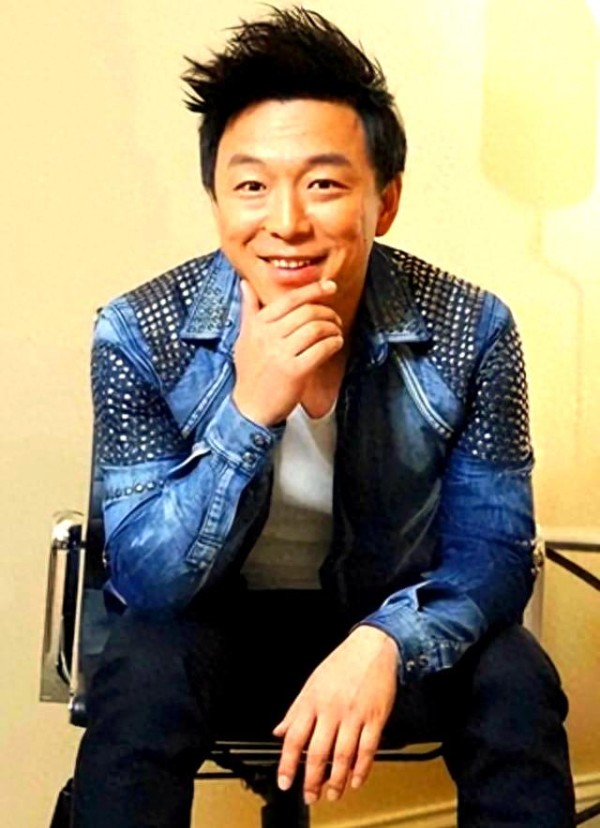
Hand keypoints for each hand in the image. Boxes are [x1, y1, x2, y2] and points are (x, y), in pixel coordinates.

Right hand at [232, 278, 343, 426]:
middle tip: (335, 319)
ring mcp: (281, 354)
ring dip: (333, 328)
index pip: (289, 299)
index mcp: (257, 325)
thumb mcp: (245, 338)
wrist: (251, 407)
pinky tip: (335, 344)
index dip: (313, 290)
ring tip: (335, 333)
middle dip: (327, 312)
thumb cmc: (251, 372)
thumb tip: (245, 284)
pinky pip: (321, 349)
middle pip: (307, 312)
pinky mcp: (295, 371)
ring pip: (316, 328)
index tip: (330, 286)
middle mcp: (268, 336)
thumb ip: (249, 310)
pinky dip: (334, 343)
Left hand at [273, 625, 398, 803]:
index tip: (285, 781)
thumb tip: (279, 731)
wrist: (372, 646)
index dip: (287, 763)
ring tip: (332, 794)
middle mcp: (332, 710)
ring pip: (343, 755)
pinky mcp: (375, 717)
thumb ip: (295, 710)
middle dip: (312, 780)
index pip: (294, 738)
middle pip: (318, 752)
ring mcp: (354, 715)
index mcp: (313, 701)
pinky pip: (368, 748)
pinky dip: (362, 768)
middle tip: (310, 796)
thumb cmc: (342, 663)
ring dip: (337, 780)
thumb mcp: (312, 683)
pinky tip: (357, 780)